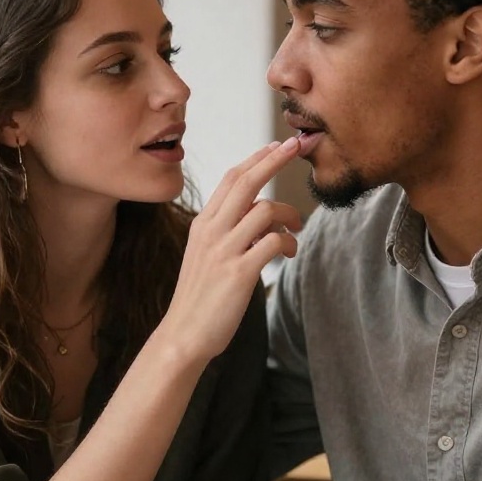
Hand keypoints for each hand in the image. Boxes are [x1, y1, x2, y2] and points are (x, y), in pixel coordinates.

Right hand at [158, 138, 301, 364]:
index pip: (231, 178)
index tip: (276, 145)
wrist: (184, 335)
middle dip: (275, 159)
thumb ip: (227, 230)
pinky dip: (287, 243)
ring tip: (296, 232)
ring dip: (290, 216)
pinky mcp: (239, 273)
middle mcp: (211, 231)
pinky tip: (289, 253)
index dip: (256, 158)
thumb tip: (257, 213)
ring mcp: (224, 251)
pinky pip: (272, 242)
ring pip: (264, 210)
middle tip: (297, 146)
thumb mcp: (206, 254)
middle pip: (247, 182)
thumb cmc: (200, 297)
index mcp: (203, 223)